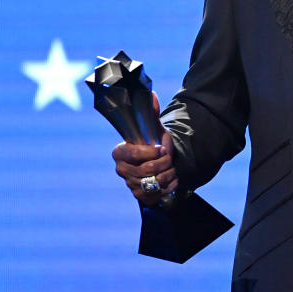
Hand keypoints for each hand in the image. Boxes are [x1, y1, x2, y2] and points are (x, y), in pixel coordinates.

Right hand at [111, 91, 178, 205]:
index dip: (151, 152)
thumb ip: (151, 112)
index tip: (162, 148)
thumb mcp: (154, 127)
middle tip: (170, 158)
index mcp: (119, 152)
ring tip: (173, 168)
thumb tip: (151, 95)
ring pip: (153, 183)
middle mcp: (121, 170)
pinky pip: (156, 195)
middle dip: (165, 163)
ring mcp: (130, 184)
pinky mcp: (140, 196)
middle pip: (147, 170)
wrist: (160, 161)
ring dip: (169, 175)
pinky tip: (172, 179)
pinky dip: (169, 187)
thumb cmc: (154, 142)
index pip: (133, 154)